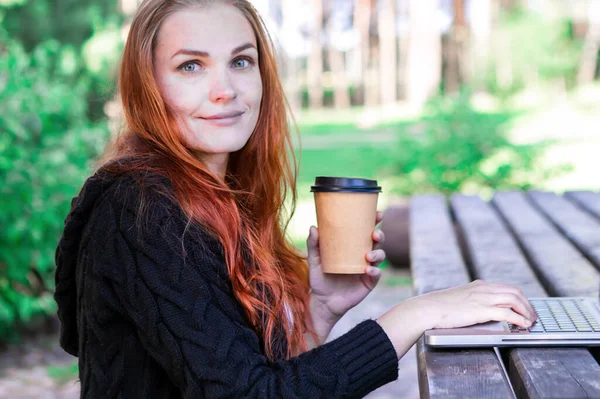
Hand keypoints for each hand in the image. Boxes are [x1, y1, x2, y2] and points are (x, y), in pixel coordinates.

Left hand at [307, 211, 385, 324]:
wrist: (322, 302)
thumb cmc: (319, 278)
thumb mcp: (314, 260)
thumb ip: (313, 245)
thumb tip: (313, 227)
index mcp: (352, 246)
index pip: (365, 230)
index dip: (374, 221)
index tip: (377, 214)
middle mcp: (362, 255)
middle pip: (377, 241)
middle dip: (379, 235)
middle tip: (374, 234)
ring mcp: (367, 268)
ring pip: (380, 256)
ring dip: (378, 253)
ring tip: (368, 255)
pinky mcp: (368, 282)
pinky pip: (376, 274)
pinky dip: (375, 270)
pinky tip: (368, 269)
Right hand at [414, 280, 536, 328]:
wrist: (428, 308)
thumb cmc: (438, 307)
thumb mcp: (458, 299)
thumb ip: (470, 300)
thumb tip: (476, 310)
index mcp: (478, 285)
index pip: (506, 288)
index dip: (519, 298)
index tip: (525, 307)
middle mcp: (483, 289)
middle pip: (515, 292)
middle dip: (527, 304)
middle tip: (532, 316)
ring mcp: (483, 298)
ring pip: (515, 300)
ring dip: (527, 311)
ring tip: (530, 322)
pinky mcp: (482, 310)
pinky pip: (507, 312)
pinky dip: (519, 319)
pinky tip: (523, 325)